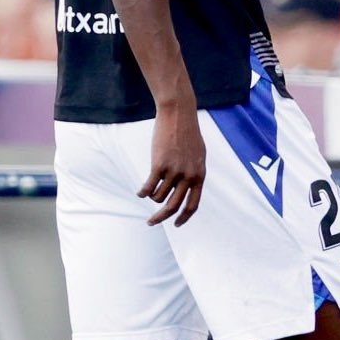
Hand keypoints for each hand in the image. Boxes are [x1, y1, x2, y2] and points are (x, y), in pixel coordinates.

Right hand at [140, 97, 204, 226]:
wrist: (179, 115)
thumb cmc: (188, 133)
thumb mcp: (198, 155)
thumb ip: (194, 173)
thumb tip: (187, 188)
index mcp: (199, 176)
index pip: (192, 205)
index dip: (183, 218)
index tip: (176, 224)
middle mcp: (188, 176)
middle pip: (173, 206)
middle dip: (161, 217)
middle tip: (151, 222)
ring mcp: (173, 171)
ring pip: (158, 196)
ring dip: (151, 197)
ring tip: (148, 193)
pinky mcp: (159, 165)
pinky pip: (148, 186)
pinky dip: (143, 192)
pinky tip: (140, 192)